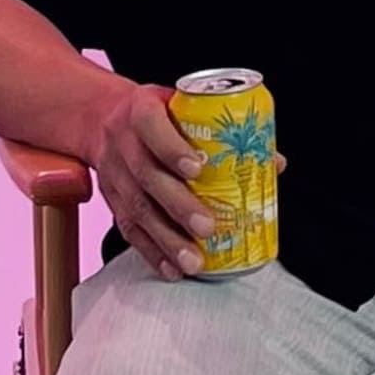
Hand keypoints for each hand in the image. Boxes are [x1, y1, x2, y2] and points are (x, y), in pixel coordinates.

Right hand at [81, 76, 214, 279]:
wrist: (100, 119)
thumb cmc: (157, 114)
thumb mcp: (183, 105)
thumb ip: (224, 131)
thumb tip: (274, 162)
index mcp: (141, 110)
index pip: (152, 126)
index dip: (173, 149)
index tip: (198, 169)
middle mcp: (123, 142)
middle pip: (147, 176)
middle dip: (178, 205)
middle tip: (207, 227)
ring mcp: (114, 174)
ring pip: (137, 208)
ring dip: (166, 238)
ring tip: (193, 260)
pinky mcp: (112, 200)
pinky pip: (128, 229)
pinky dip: (151, 252)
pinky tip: (171, 269)